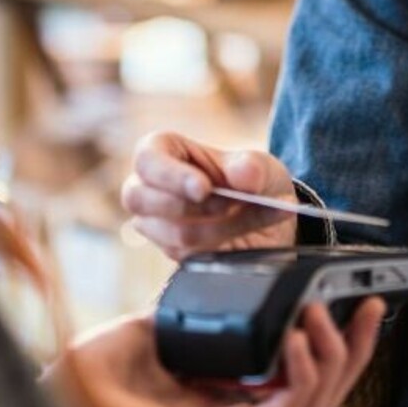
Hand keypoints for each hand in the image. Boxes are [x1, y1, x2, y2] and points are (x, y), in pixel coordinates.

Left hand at [50, 299, 385, 406]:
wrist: (71, 388)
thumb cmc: (108, 366)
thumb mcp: (173, 322)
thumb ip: (210, 308)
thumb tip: (244, 278)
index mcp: (239, 393)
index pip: (309, 375)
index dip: (343, 344)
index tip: (362, 304)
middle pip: (327, 391)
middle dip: (356, 349)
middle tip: (371, 306)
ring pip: (316, 405)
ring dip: (332, 357)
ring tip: (322, 315)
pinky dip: (299, 375)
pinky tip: (296, 338)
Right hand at [122, 130, 298, 259]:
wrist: (267, 216)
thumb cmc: (253, 180)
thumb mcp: (263, 166)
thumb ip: (254, 166)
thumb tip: (245, 174)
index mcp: (164, 151)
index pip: (147, 159)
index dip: (170, 175)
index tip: (203, 188)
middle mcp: (150, 187)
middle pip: (141, 199)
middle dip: (189, 206)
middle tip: (228, 204)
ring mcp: (156, 223)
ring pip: (173, 233)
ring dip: (218, 227)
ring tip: (248, 215)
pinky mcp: (172, 251)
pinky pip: (190, 255)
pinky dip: (224, 243)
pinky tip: (245, 232)